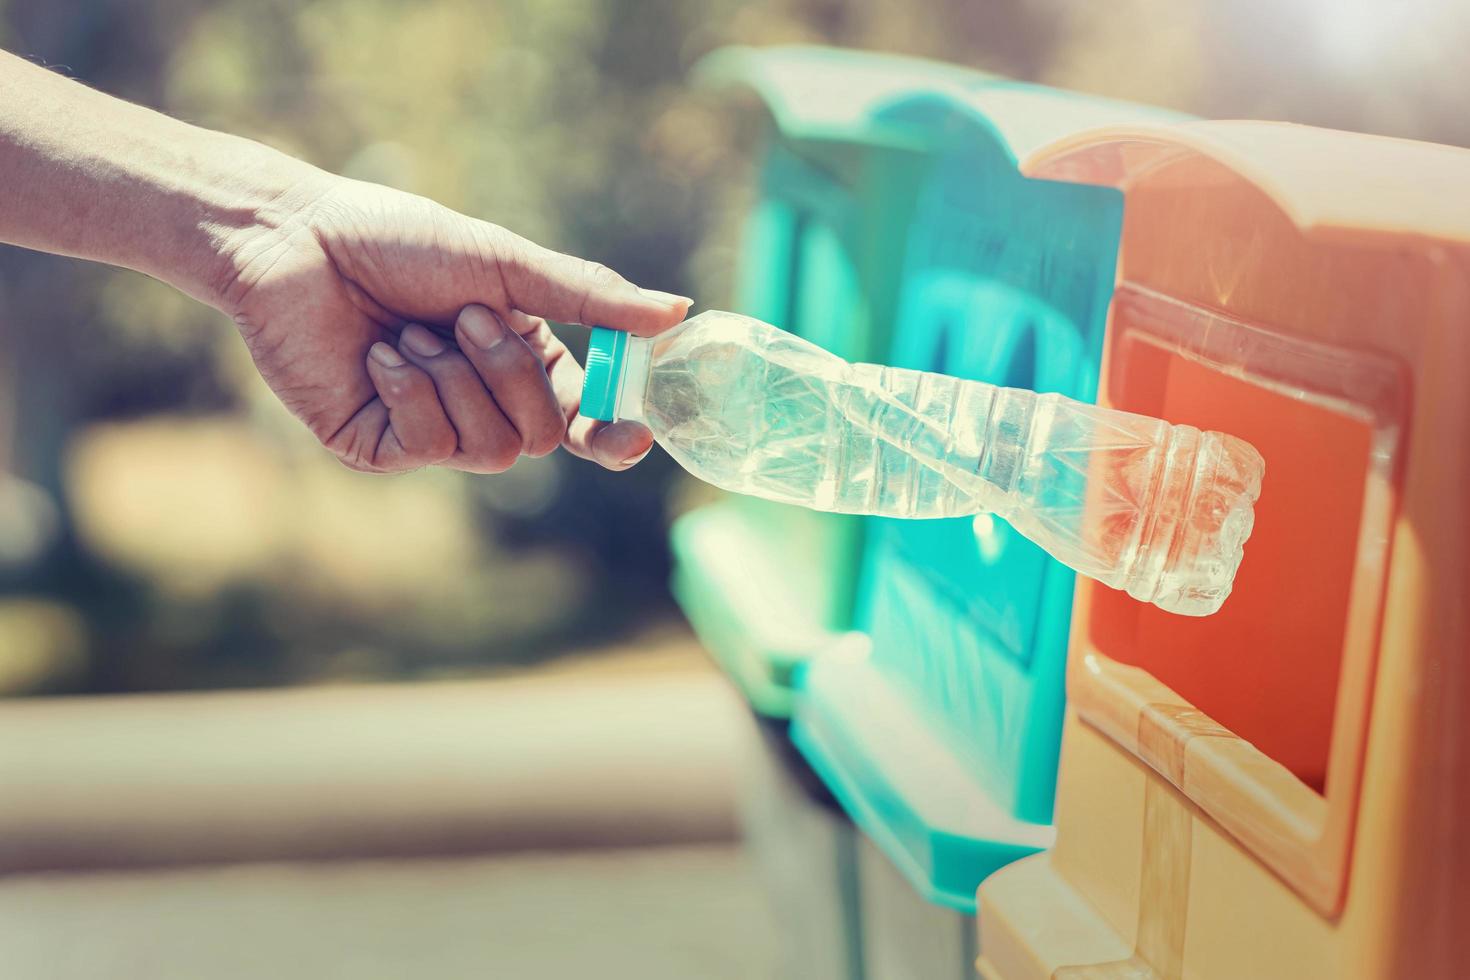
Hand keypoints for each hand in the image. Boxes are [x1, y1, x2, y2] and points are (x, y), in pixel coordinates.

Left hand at [217, 175, 689, 473]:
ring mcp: (430, 431)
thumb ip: (589, 294)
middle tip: (468, 317)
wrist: (296, 241)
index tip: (631, 432)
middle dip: (511, 374)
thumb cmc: (397, 240)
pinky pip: (431, 447)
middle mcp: (480, 402)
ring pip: (493, 450)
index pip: (581, 420)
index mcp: (520, 360)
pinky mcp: (380, 447)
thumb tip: (678, 311)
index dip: (611, 433)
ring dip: (456, 379)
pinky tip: (380, 357)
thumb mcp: (505, 262)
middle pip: (542, 437)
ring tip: (411, 333)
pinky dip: (412, 393)